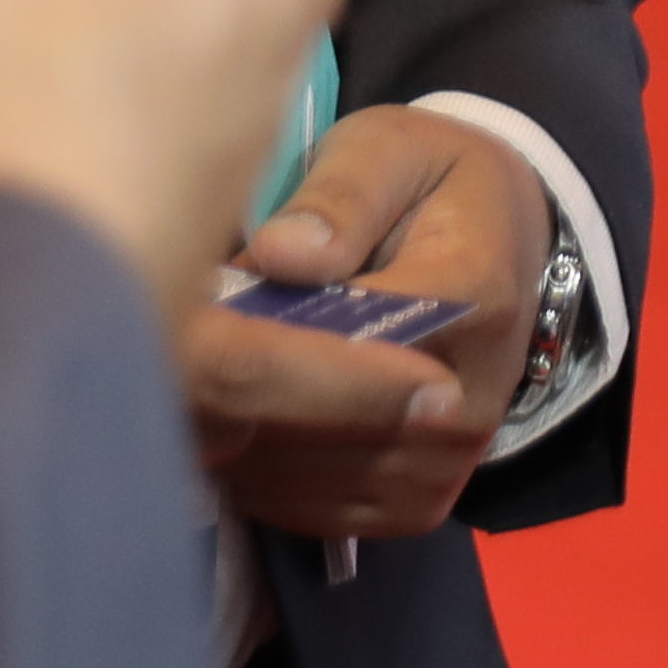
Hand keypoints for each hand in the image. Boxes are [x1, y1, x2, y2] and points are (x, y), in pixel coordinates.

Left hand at [191, 106, 550, 538]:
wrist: (493, 240)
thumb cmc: (424, 183)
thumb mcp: (386, 151)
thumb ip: (339, 197)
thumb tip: (280, 254)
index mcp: (475, 296)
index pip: (363, 341)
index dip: (270, 332)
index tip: (199, 300)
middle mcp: (470, 399)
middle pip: (331, 426)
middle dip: (244, 392)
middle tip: (173, 350)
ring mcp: (449, 463)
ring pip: (316, 483)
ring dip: (242, 442)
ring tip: (190, 385)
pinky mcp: (420, 502)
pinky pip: (321, 516)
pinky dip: (261, 482)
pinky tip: (225, 426)